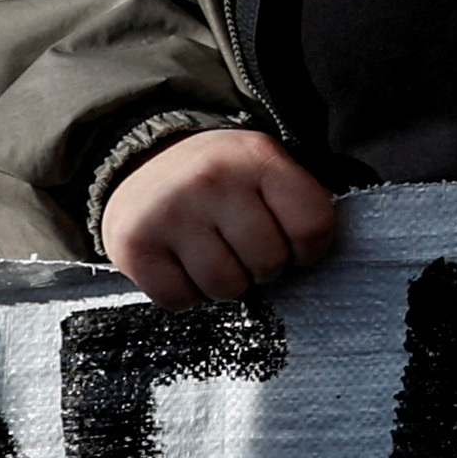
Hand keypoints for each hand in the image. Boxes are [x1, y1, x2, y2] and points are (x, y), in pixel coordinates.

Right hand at [99, 129, 341, 301]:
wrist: (142, 161)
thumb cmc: (221, 181)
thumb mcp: (266, 169)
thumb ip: (300, 205)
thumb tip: (322, 254)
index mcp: (257, 157)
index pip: (313, 227)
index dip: (308, 248)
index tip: (290, 240)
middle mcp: (211, 180)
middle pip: (270, 263)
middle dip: (264, 265)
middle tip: (242, 245)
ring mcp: (169, 212)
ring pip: (226, 288)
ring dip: (224, 282)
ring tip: (212, 252)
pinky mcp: (134, 244)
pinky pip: (179, 300)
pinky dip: (184, 293)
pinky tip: (180, 263)